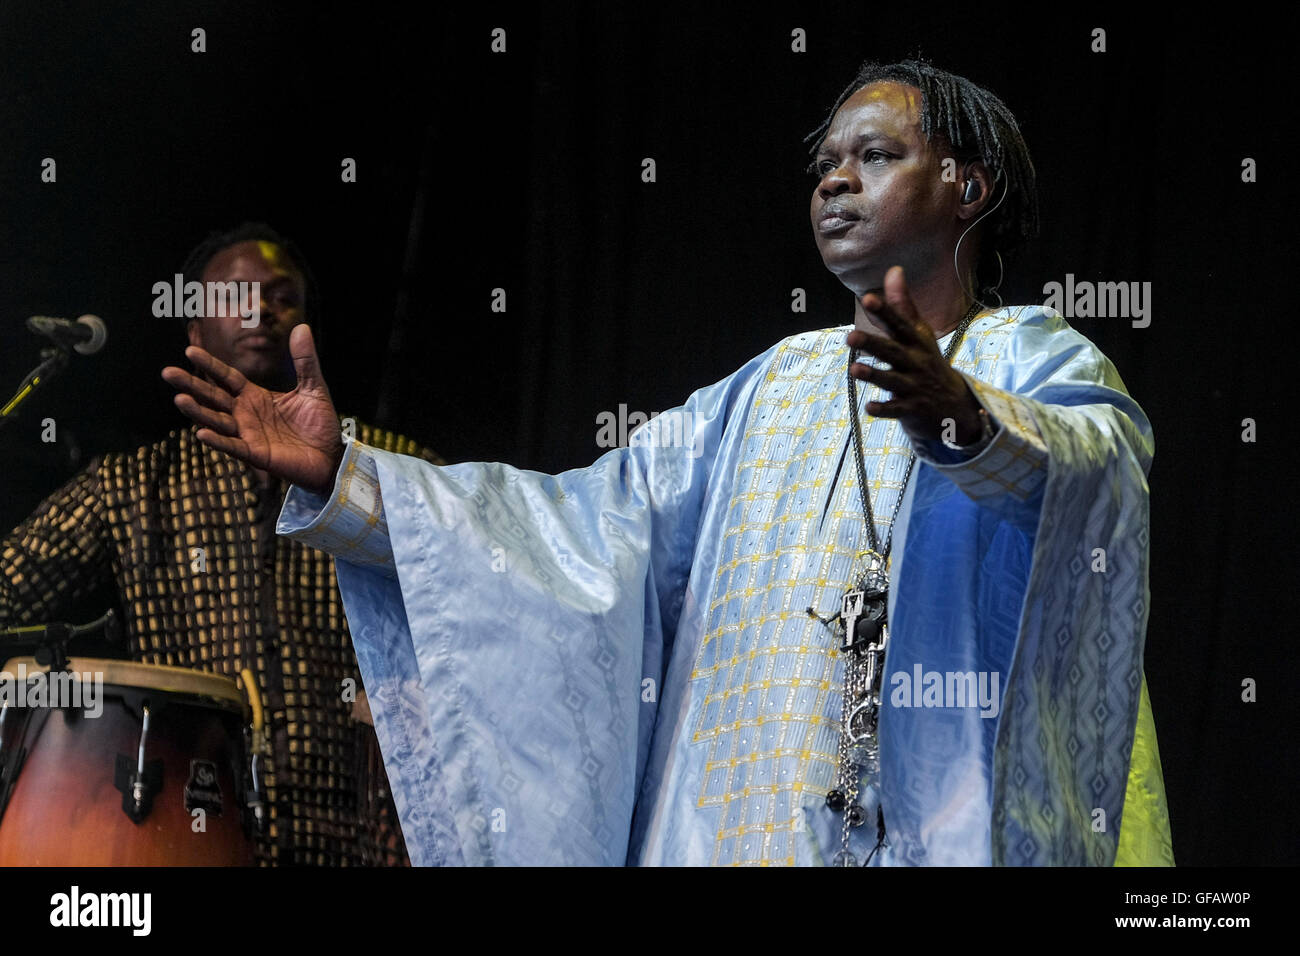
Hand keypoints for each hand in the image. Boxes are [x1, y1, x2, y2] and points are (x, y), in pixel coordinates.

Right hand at [161, 324, 344, 493]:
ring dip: (198, 412)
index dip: (210, 364)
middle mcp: (245, 414)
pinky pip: (233, 446)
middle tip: (167, 372)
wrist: (331, 455)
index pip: (226, 378)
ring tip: (179, 399)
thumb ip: (305, 360)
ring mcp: (248, 434)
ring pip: (217, 421)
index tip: (189, 350)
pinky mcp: (256, 454)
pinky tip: (201, 433)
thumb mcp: (314, 387)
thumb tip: (301, 326)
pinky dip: (218, 440)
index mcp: (254, 396)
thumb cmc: (319, 422)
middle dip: (191, 385)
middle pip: (213, 397)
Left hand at [846, 266, 981, 444]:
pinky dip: (884, 409)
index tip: (867, 298)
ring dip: (874, 375)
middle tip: (850, 335)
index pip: (900, 324)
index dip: (886, 311)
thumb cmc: (927, 361)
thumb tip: (894, 271)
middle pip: (893, 351)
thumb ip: (902, 305)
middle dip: (873, 343)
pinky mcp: (912, 409)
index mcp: (916, 341)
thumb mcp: (919, 333)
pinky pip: (896, 410)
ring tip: (854, 369)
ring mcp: (914, 386)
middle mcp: (916, 362)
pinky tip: (869, 407)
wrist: (954, 403)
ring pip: (893, 380)